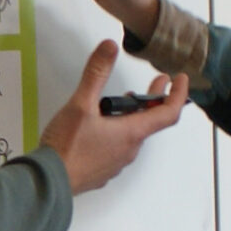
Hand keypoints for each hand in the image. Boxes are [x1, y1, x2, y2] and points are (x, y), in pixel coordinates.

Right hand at [39, 39, 188, 193]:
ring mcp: (116, 162)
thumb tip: (109, 48)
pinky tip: (101, 126)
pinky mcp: (102, 170)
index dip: (178, 94)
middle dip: (153, 100)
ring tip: (123, 102)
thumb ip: (96, 74)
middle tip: (157, 83)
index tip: (181, 80)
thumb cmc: (67, 147)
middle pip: (149, 122)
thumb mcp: (81, 104)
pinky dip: (117, 131)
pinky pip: (117, 147)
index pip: (167, 113)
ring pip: (132, 135)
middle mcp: (129, 150)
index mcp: (131, 133)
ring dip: (133, 116)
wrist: (49, 183)